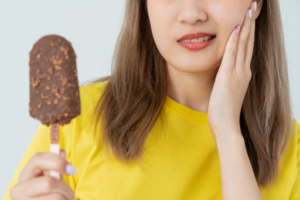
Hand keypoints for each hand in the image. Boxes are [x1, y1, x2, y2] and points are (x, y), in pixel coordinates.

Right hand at [9, 149, 74, 199]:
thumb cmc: (49, 193)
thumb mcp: (53, 177)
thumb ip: (57, 165)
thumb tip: (61, 152)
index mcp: (25, 174)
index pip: (38, 159)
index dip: (58, 162)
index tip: (72, 170)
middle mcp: (20, 189)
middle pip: (48, 182)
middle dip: (65, 188)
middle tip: (69, 193)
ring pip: (56, 197)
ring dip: (66, 198)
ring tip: (64, 199)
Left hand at [207, 2, 255, 140]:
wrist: (227, 126)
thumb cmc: (225, 111)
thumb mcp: (228, 92)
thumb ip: (228, 80)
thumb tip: (224, 73)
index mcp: (243, 74)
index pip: (246, 49)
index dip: (248, 33)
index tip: (249, 19)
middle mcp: (243, 71)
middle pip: (247, 43)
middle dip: (250, 25)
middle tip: (253, 9)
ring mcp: (237, 73)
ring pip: (242, 45)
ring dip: (245, 27)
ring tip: (248, 12)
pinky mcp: (228, 77)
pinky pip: (231, 55)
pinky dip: (233, 41)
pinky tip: (235, 28)